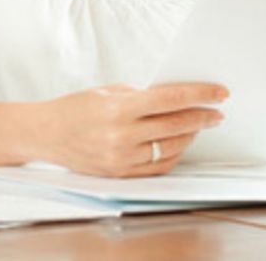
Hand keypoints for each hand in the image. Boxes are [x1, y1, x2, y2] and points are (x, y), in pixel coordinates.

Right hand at [38, 82, 226, 176]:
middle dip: (202, 116)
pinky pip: (159, 166)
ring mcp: (122, 158)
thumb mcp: (106, 92)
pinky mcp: (121, 173)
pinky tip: (180, 143)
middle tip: (217, 110)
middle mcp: (121, 135)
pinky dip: (174, 153)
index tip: (219, 92)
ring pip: (171, 147)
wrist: (46, 134)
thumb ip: (140, 96)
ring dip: (190, 135)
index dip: (199, 95)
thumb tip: (175, 98)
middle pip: (176, 125)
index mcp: (118, 108)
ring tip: (198, 125)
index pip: (170, 99)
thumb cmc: (74, 108)